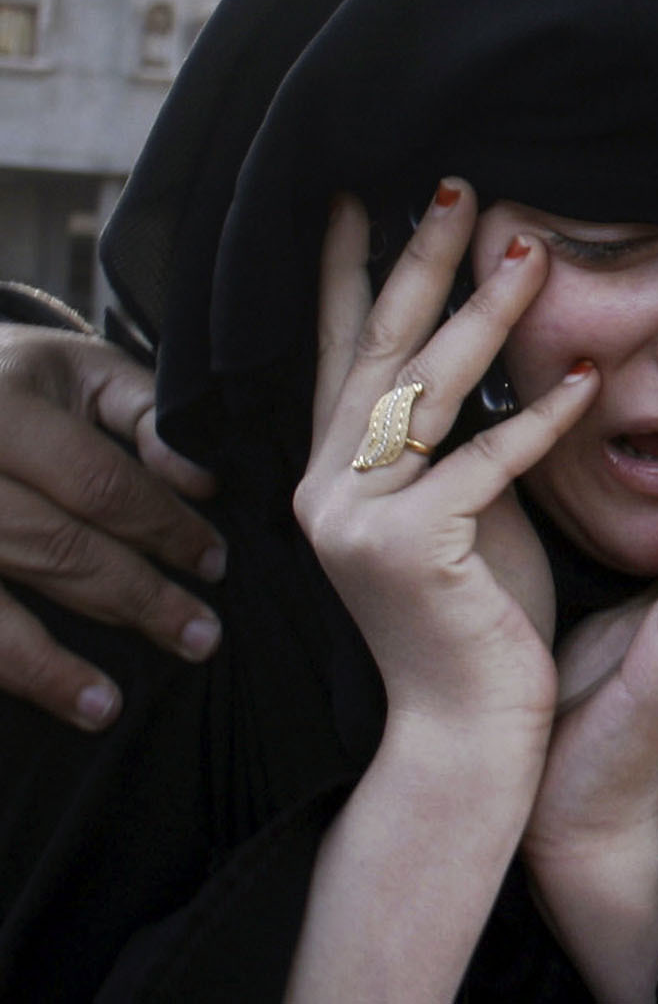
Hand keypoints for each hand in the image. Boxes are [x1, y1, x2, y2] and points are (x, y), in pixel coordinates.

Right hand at [0, 322, 224, 728]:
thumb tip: (201, 480)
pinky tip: (40, 700)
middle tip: (200, 638)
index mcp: (3, 410)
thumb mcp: (81, 371)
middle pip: (53, 548)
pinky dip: (2, 666)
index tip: (215, 563)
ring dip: (48, 664)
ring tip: (107, 708)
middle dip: (133, 598)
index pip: (100, 484)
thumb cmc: (15, 382)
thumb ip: (146, 414)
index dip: (165, 528)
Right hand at [293, 184, 597, 735]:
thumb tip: (479, 334)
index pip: (340, 347)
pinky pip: (483, 463)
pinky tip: (589, 377)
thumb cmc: (476, 609)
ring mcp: (356, 519)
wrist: (469, 727)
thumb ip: (450, 431)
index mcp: (333, 470)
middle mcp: (326, 486)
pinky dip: (540, 419)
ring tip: (531, 249)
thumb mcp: (460, 500)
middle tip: (458, 181)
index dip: (346, 268)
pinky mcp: (408, 551)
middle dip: (418, 259)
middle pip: (379, 348)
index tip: (360, 191)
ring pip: (427, 391)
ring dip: (485, 314)